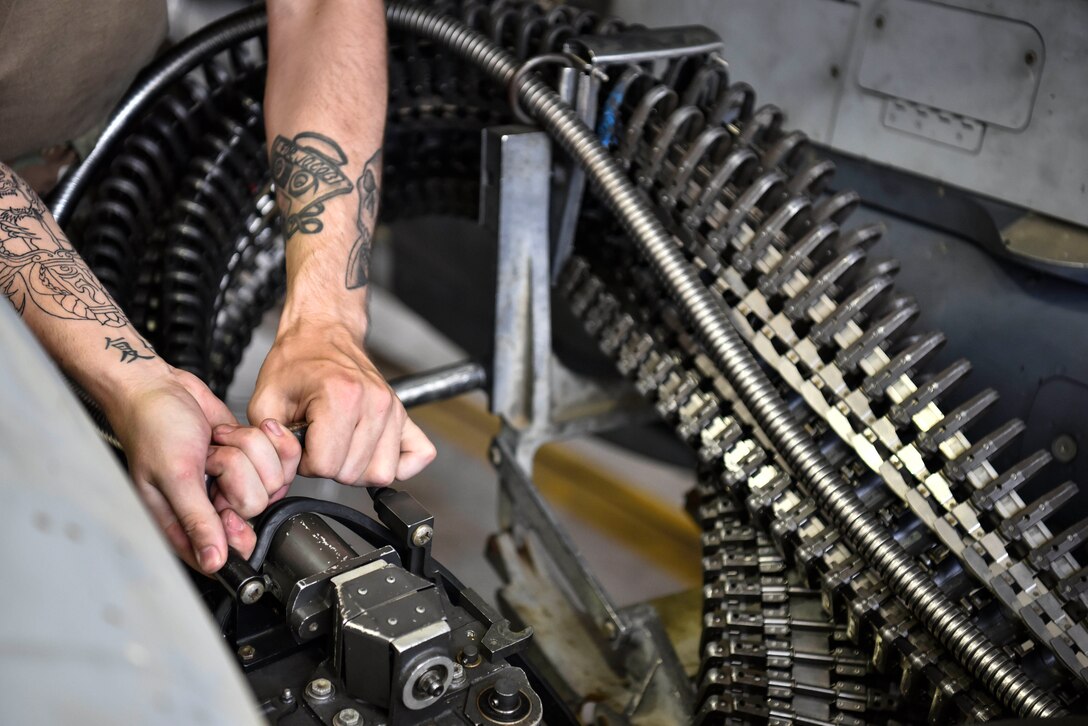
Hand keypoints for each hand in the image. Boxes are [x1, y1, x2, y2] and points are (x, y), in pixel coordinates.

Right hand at [106, 366, 300, 572]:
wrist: (160, 386)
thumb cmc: (151, 427)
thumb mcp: (174, 475)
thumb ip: (196, 519)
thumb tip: (212, 562)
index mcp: (185, 522)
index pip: (226, 551)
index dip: (236, 530)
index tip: (226, 506)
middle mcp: (213, 506)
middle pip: (257, 504)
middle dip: (237, 471)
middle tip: (208, 458)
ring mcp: (236, 481)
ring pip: (272, 478)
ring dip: (247, 449)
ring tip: (215, 442)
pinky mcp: (252, 458)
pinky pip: (281, 456)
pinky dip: (262, 436)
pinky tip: (232, 432)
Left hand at [248, 321, 435, 485]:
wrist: (323, 335)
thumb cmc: (296, 364)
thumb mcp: (265, 399)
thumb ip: (269, 440)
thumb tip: (284, 468)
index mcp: (340, 396)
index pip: (325, 466)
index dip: (304, 462)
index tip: (301, 441)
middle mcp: (374, 403)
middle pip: (352, 474)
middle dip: (329, 466)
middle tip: (318, 440)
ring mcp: (394, 409)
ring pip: (382, 473)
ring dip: (356, 468)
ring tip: (341, 444)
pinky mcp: (405, 415)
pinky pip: (418, 457)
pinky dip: (399, 465)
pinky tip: (372, 452)